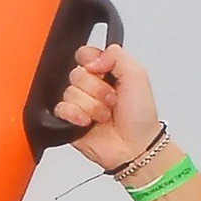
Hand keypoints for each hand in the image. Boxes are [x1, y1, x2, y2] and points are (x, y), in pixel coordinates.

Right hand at [54, 41, 162, 169]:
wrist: (135, 146)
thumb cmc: (140, 117)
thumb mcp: (137, 75)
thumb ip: (116, 55)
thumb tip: (93, 57)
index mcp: (106, 71)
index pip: (85, 54)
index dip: (91, 62)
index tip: (104, 72)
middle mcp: (91, 86)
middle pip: (76, 73)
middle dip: (96, 89)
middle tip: (111, 99)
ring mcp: (80, 103)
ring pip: (69, 92)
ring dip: (90, 106)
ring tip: (104, 115)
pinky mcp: (69, 119)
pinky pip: (60, 109)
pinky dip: (76, 115)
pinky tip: (88, 122)